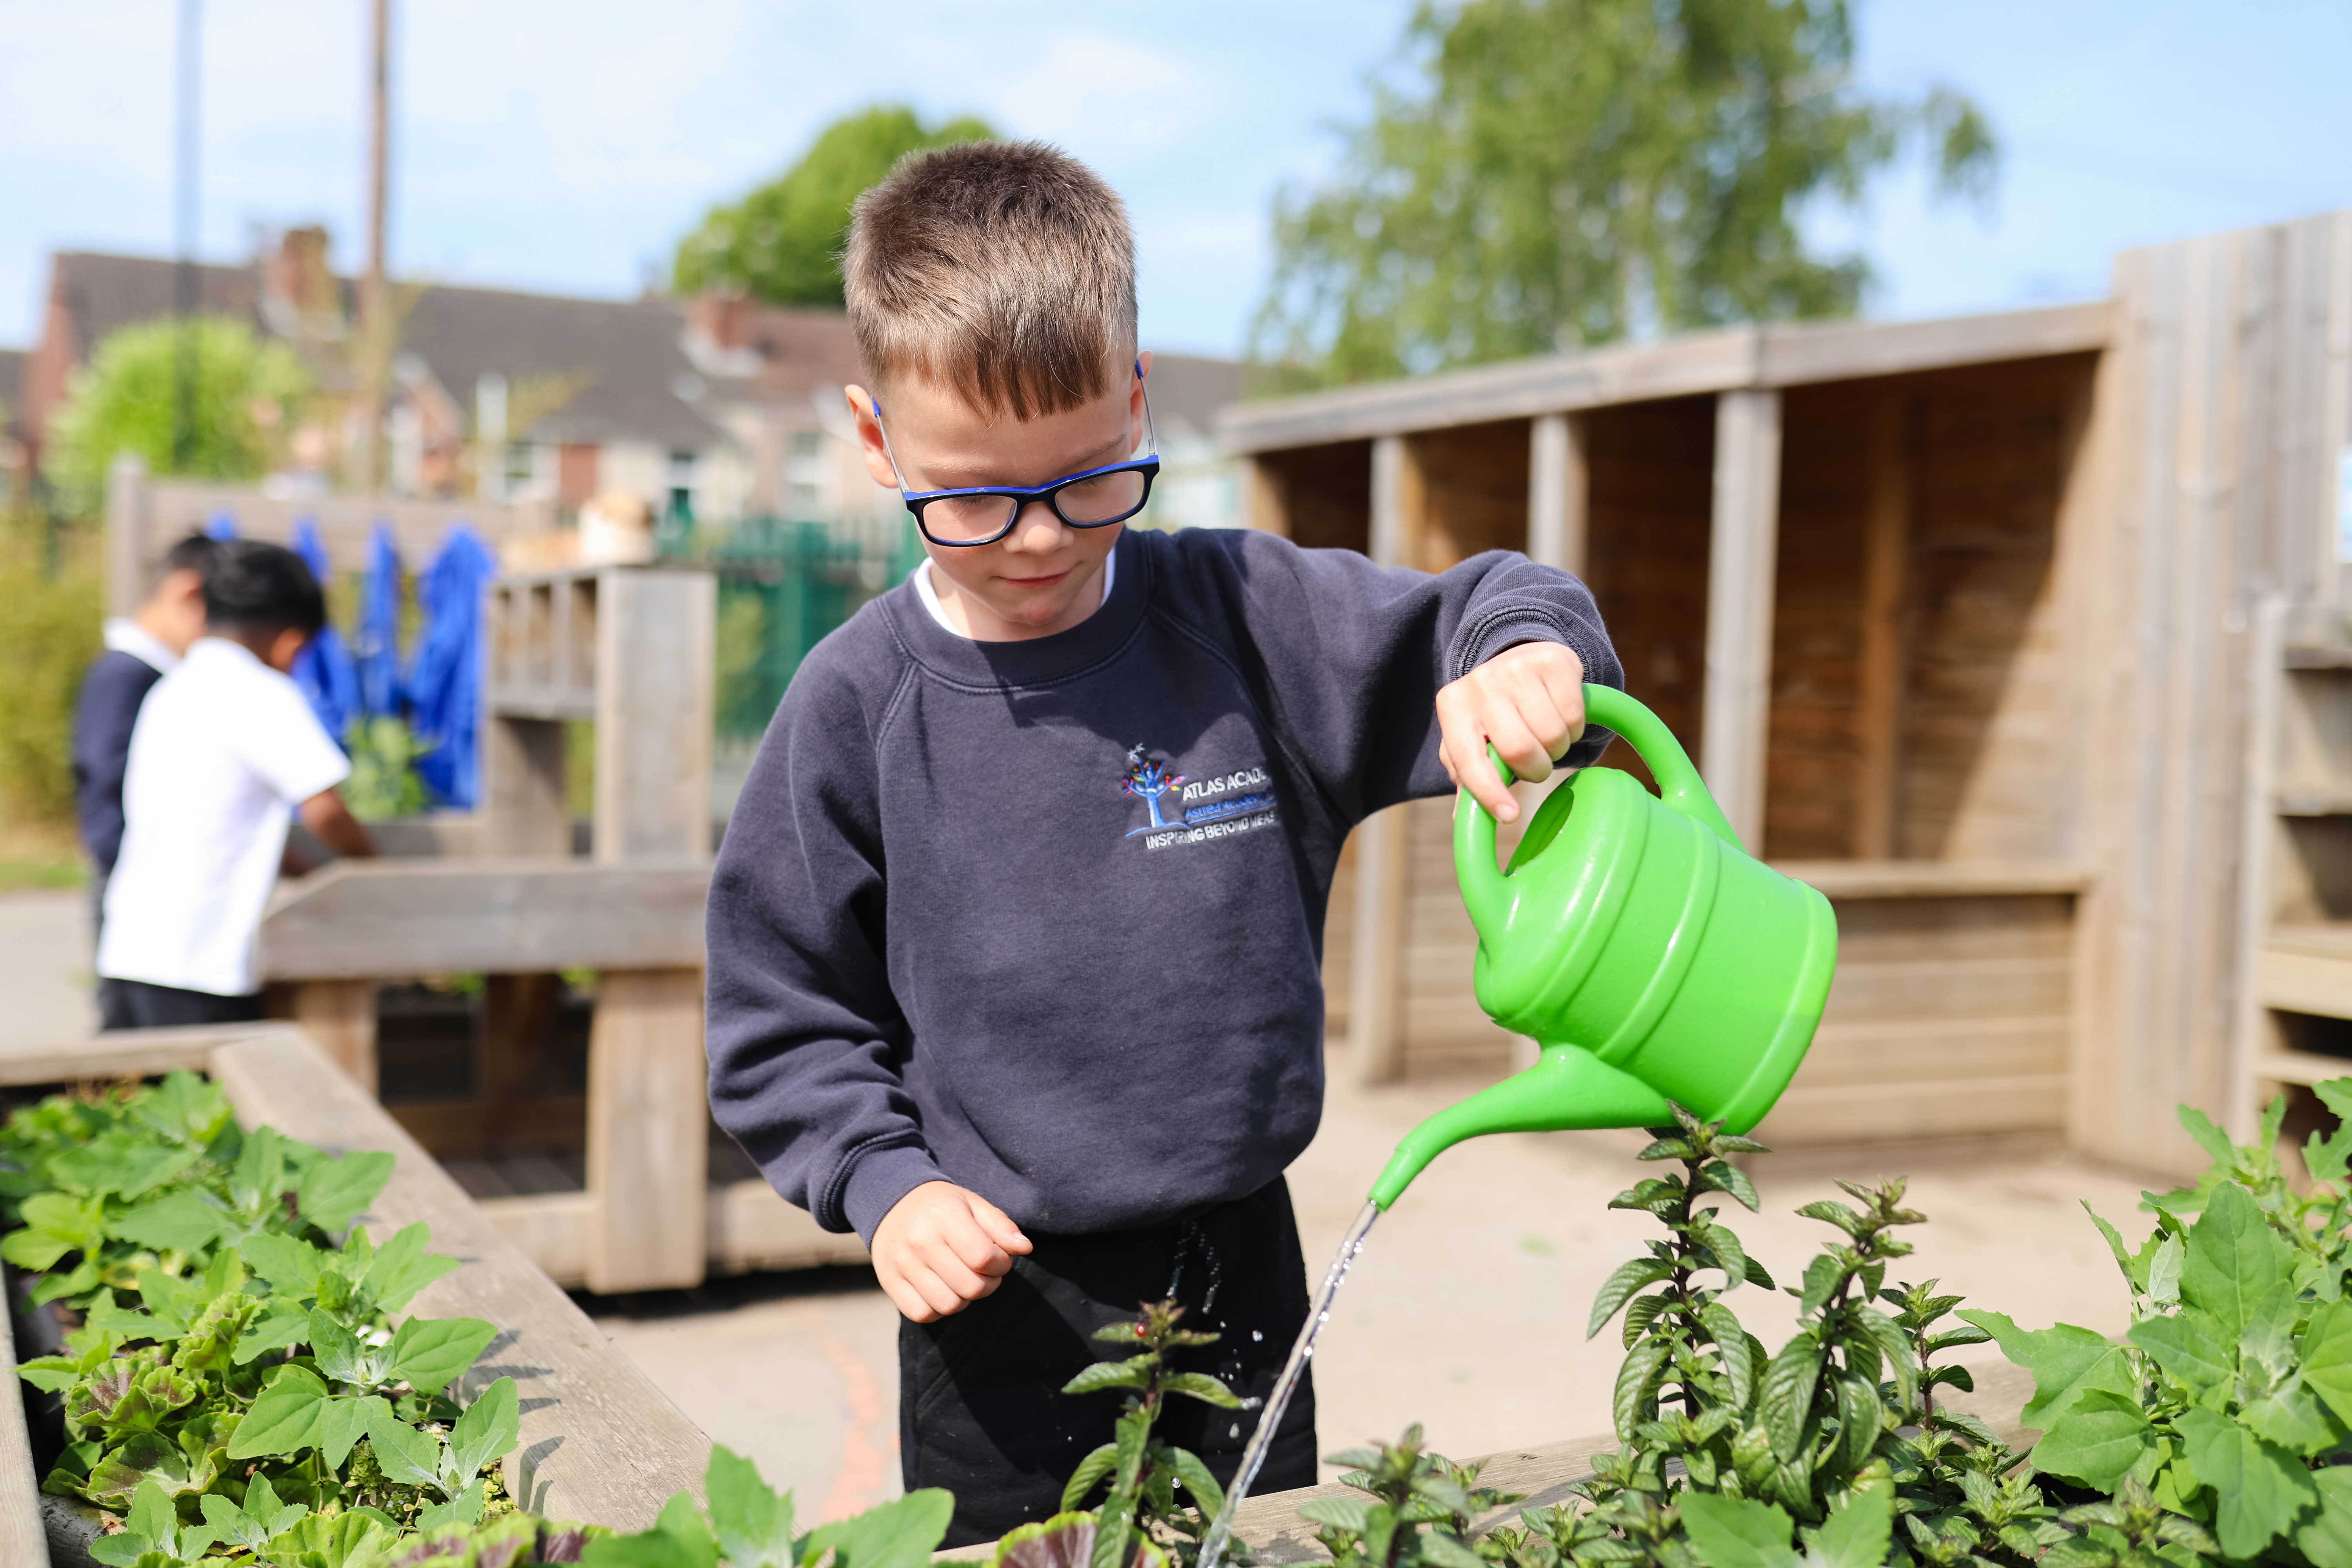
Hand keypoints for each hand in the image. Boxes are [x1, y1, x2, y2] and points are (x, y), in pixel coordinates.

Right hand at [872, 1181, 1032, 1322]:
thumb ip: (1001, 1226)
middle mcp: (919, 1241)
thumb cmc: (942, 1207)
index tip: (1000, 1258)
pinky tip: (942, 1289)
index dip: (1002, 1264)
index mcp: (944, 1215)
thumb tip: (1025, 1248)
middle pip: (970, 1286)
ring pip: (949, 1305)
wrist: (892, 1204)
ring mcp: (902, 1264)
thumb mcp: (973, 1205)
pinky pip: (923, 1314)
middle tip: (985, 1271)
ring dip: (965, 1299)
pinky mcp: (890, 1283)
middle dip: (989, 1284)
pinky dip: (939, 1309)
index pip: (984, 1258)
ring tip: (964, 1279)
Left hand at [1436, 642, 1587, 823]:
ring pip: (1552, 735)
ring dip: (1557, 749)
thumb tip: (1461, 820)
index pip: (1469, 759)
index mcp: (1452, 706)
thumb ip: (1468, 778)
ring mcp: (1516, 666)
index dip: (1489, 793)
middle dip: (1535, 769)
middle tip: (1535, 764)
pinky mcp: (1552, 659)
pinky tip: (1560, 715)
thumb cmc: (1493, 716)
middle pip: (1519, 750)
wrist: (1518, 662)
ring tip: (1545, 736)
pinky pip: (1574, 715)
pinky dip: (1574, 728)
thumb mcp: (1472, 741)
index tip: (1510, 816)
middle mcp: (1480, 681)